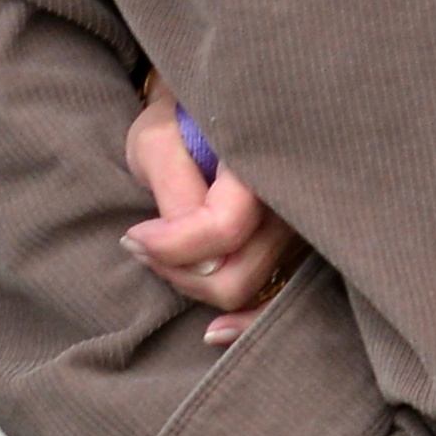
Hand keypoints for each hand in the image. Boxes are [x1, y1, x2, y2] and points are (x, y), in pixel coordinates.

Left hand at [122, 78, 306, 343]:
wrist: (219, 102)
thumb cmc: (181, 114)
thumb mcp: (160, 137)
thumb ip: (172, 190)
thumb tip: (180, 251)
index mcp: (265, 161)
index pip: (223, 228)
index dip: (170, 246)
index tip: (132, 236)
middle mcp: (296, 199)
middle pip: (237, 274)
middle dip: (177, 271)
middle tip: (140, 246)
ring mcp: (303, 227)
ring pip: (248, 289)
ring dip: (195, 283)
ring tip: (162, 253)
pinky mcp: (298, 247)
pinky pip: (277, 302)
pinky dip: (246, 323)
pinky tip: (214, 332)